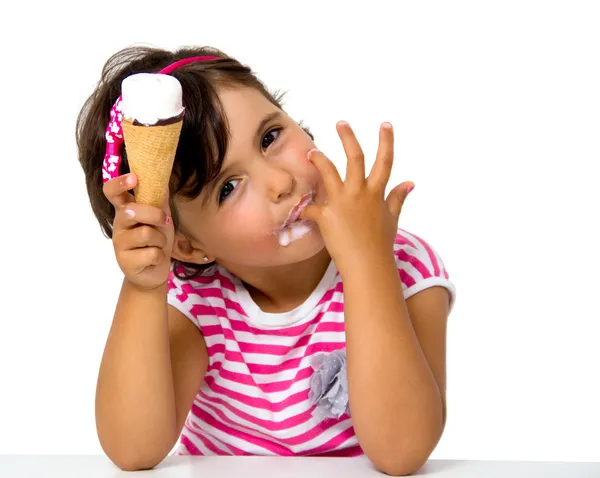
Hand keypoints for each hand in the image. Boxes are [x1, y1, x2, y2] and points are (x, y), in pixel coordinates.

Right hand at [103, 173, 173, 289]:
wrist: (154, 271)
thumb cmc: (156, 240)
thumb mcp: (162, 218)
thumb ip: (160, 200)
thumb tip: (163, 178)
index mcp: (125, 210)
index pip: (112, 192)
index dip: (119, 183)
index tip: (134, 178)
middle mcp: (119, 225)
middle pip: (131, 211)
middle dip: (155, 215)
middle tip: (164, 221)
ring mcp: (120, 244)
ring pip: (145, 233)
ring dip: (160, 239)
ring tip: (157, 245)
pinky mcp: (126, 262)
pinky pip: (151, 253)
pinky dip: (159, 256)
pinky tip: (154, 258)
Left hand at [300, 121, 412, 274]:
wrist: (368, 265)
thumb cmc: (381, 244)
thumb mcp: (392, 218)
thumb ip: (398, 198)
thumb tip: (410, 183)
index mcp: (376, 193)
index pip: (384, 162)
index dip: (386, 141)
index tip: (384, 125)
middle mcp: (359, 193)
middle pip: (354, 158)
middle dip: (347, 138)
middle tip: (341, 123)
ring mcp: (342, 203)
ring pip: (328, 173)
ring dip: (319, 160)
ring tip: (311, 152)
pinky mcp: (326, 216)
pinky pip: (310, 209)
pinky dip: (303, 209)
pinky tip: (297, 209)